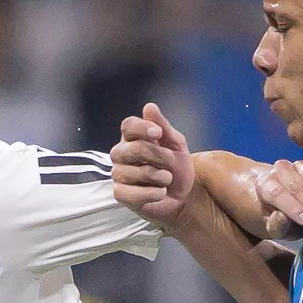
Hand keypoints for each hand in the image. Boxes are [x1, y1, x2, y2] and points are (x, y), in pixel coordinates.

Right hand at [111, 100, 194, 221]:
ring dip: (160, 177)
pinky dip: (152, 193)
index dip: (142, 128)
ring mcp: (119, 174)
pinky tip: (160, 192)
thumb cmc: (177, 167)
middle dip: (159, 156)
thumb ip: (163, 126)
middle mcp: (121, 154)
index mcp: (133, 138)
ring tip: (167, 180)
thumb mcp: (176, 144)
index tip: (158, 133)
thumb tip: (149, 106)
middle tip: (171, 162)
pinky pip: (131, 193)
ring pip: (135, 172)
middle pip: (134, 148)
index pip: (128, 126)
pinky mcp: (120, 194)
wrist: (184, 195)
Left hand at [248, 156, 302, 237]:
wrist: (274, 199)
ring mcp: (297, 166)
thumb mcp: (269, 226)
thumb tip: (282, 217)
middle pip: (297, 185)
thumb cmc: (273, 216)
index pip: (277, 194)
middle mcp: (280, 171)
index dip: (293, 207)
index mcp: (265, 185)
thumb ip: (275, 224)